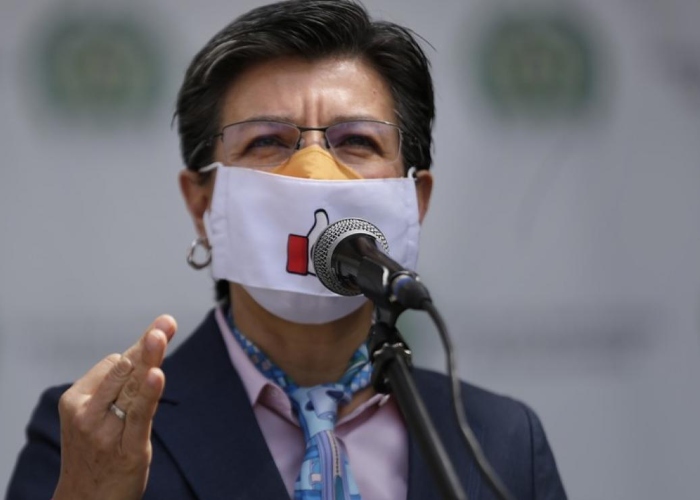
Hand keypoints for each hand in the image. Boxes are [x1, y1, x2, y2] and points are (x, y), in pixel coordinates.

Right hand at [53, 315, 176, 499]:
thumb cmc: (97, 448)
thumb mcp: (100, 411)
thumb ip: (128, 376)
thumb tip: (157, 331)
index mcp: (76, 398)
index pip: (116, 362)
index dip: (140, 353)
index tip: (159, 339)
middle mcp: (87, 412)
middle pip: (126, 369)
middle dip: (148, 346)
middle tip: (166, 322)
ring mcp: (105, 432)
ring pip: (134, 386)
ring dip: (150, 360)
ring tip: (161, 332)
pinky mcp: (129, 449)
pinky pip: (140, 415)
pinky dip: (149, 394)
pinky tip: (156, 375)